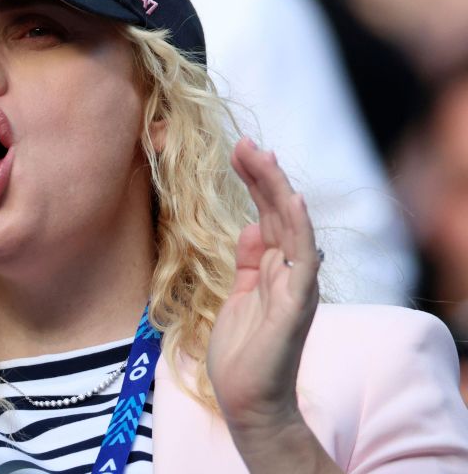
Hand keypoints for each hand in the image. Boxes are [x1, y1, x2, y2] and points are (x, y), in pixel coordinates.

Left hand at [207, 139, 330, 469]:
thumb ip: (248, 262)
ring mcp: (296, 285)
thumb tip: (250, 227)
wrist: (247, 398)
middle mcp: (290, 271)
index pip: (267, 214)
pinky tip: (292, 201)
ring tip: (261, 157)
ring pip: (292, 226)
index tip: (237, 152)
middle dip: (262, 176)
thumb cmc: (242, 352)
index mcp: (274, 268)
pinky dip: (299, 229)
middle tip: (244, 143)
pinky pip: (303, 259)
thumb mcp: (238, 295)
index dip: (255, 183)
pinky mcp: (297, 303)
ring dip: (277, 190)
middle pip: (280, 212)